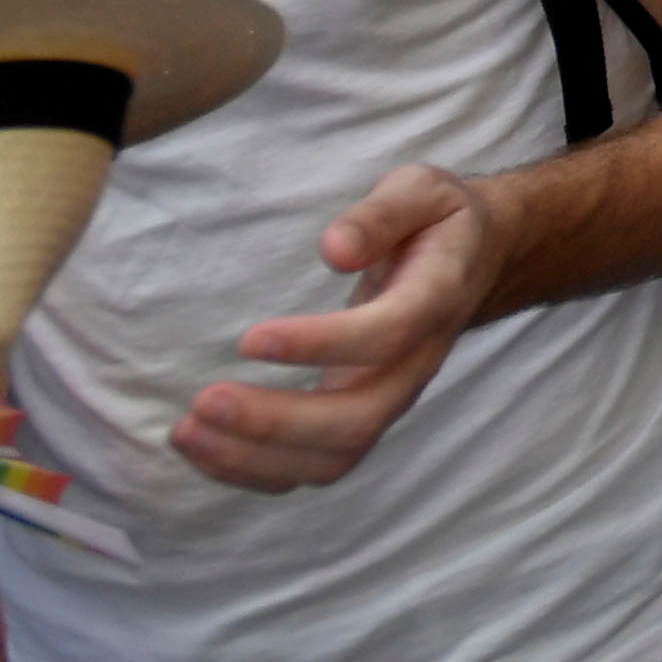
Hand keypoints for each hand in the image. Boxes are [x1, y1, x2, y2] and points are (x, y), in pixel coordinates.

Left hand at [177, 164, 500, 491]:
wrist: (474, 261)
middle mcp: (416, 365)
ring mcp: (389, 399)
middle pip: (357, 420)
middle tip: (204, 401)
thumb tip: (333, 248)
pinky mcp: (360, 417)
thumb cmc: (435, 222)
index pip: (387, 336)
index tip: (249, 339)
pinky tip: (204, 446)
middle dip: (276, 422)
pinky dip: (255, 470)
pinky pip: (315, 464)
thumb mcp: (420, 191)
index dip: (320, 345)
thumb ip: (381, 214)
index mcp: (435, 299)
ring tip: (187, 431)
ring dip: (256, 457)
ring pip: (333, 457)